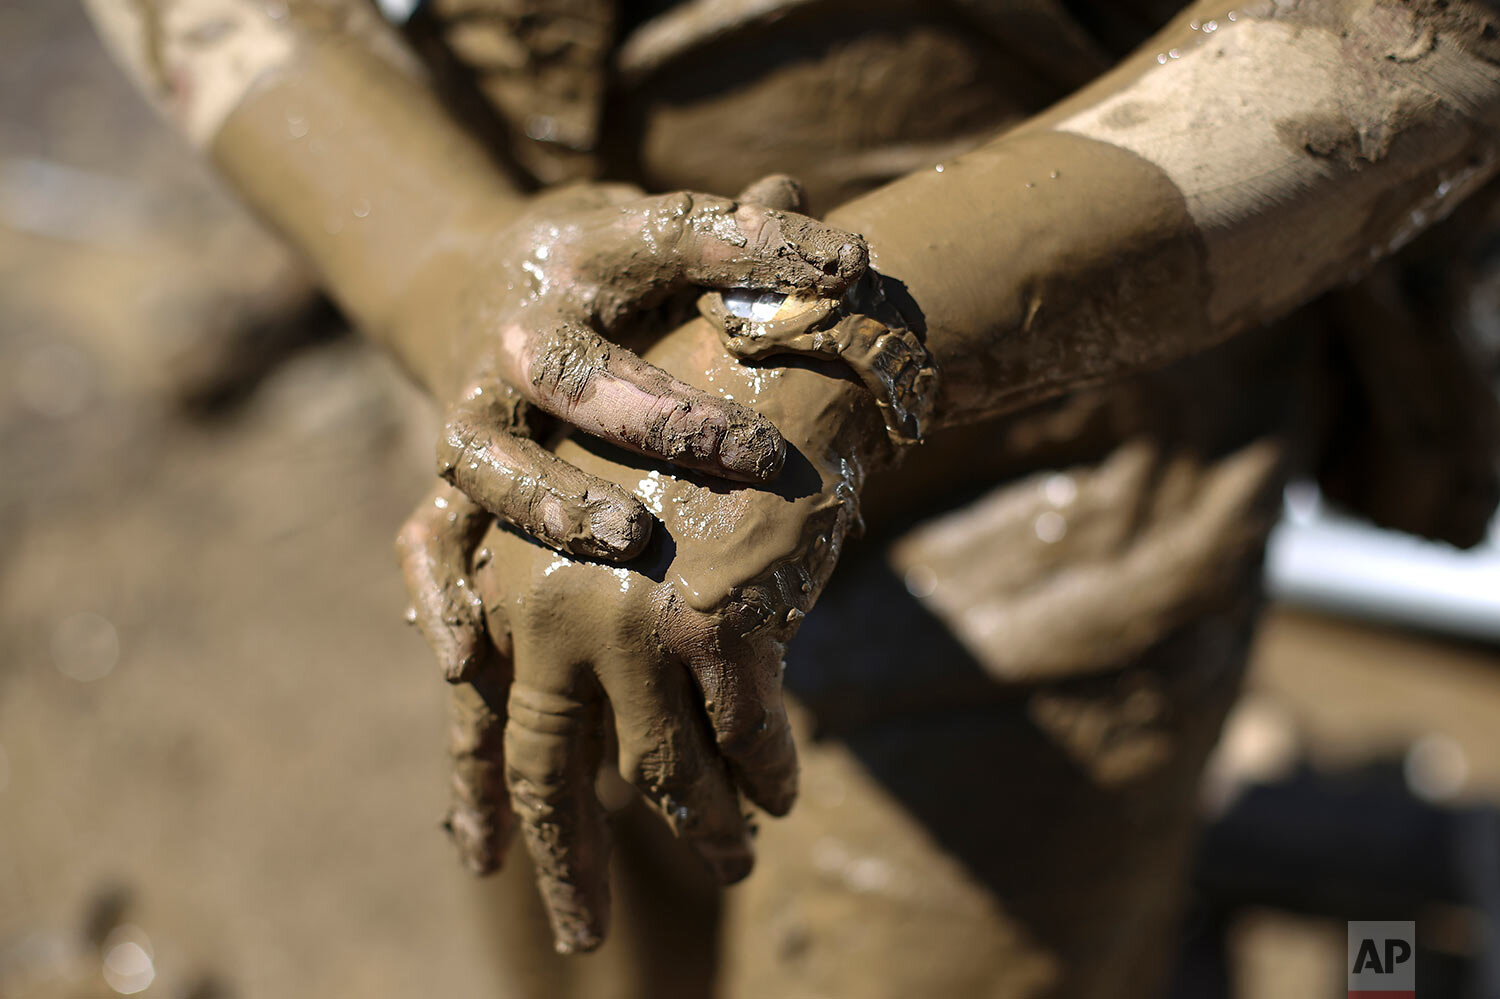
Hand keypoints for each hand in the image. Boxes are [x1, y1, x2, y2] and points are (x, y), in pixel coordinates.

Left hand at [405, 301, 893, 952]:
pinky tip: (779, 793)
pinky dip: (764, 772)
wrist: (761, 337)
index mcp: (513, 575)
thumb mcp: (613, 521)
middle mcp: (549, 605)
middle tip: (578, 935)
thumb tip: (590, 712)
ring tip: (733, 860)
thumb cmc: (688, 427)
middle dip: (567, 862)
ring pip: (668, 771)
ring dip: (705, 829)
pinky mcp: (715, 620)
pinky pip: (748, 738)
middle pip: (552, 768)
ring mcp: (628, 616)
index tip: (480, 863)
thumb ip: (582, 616)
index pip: (483, 714)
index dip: (479, 796)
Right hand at [407, 177, 867, 567]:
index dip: (759, 247)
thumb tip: (845, 250)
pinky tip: (472, 658)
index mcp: (592, 252)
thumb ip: (744, 242)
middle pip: (568, 366)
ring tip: (629, 540)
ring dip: (551, 501)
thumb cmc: (611, 274)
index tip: (850, 268)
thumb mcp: (668, 237)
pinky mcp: (450, 476)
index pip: (675, 235)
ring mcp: (475, 404)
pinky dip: (441, 594)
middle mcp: (521, 328)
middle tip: (752, 452)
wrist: (467, 283)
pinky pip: (427, 537)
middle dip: (657, 413)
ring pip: (486, 455)